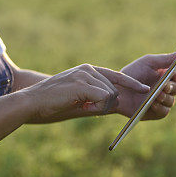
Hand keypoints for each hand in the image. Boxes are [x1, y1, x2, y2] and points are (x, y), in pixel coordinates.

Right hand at [18, 64, 149, 122]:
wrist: (31, 103)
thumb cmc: (53, 104)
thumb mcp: (79, 99)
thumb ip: (97, 99)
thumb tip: (115, 105)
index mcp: (88, 70)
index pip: (116, 75)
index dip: (132, 84)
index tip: (145, 89)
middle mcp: (88, 69)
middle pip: (115, 91)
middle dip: (105, 105)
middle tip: (85, 107)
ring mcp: (85, 74)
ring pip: (110, 96)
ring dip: (98, 107)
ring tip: (79, 105)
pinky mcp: (82, 83)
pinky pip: (104, 99)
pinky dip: (95, 107)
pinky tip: (80, 105)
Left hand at [118, 46, 175, 119]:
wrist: (117, 89)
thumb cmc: (132, 73)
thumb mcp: (149, 62)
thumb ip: (167, 58)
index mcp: (170, 75)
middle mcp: (169, 88)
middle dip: (173, 87)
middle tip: (164, 86)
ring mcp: (164, 101)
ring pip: (172, 100)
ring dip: (165, 97)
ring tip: (156, 95)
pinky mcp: (157, 112)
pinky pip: (164, 111)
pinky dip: (159, 107)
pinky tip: (153, 104)